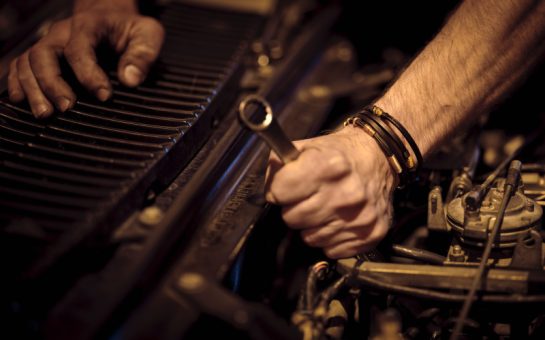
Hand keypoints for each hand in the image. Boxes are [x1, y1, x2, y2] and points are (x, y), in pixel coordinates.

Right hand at [7, 5, 164, 117]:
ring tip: (45, 113)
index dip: (89, 74)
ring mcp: (49, 43)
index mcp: (88, 25)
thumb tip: (131, 80)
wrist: (110, 16)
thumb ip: (142, 55)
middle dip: (52, 83)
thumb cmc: (129, 28)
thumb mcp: (147, 34)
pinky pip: (20, 65)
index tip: (104, 96)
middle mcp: (62, 33)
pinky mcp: (43, 55)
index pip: (80, 48)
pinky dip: (17, 82)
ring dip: (33, 89)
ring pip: (28, 61)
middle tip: (66, 108)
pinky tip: (21, 101)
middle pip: (44, 54)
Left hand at [265, 127, 395, 258]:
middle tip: (308, 198)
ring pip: (309, 238)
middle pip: (292, 218)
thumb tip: (270, 191)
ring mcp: (360, 217)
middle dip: (294, 208)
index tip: (287, 186)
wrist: (380, 158)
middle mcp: (346, 194)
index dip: (279, 189)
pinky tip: (338, 220)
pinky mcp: (370, 234)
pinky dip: (331, 238)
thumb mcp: (308, 146)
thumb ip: (280, 164)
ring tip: (324, 207)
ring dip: (312, 225)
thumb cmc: (340, 154)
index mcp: (328, 166)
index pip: (279, 192)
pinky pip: (331, 249)